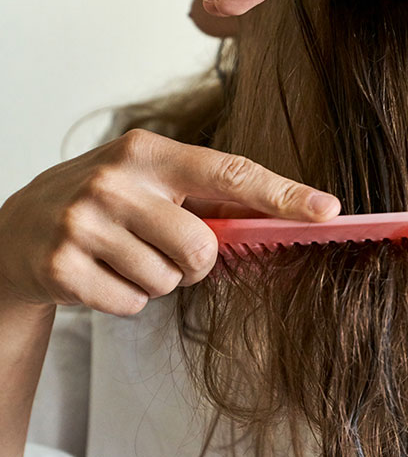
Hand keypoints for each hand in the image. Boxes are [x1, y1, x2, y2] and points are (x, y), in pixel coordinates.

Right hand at [0, 129, 340, 315]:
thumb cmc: (108, 202)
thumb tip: (284, 216)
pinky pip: (133, 303)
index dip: (283, 194)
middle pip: (202, 248)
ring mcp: (83, 223)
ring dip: (158, 279)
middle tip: (163, 247)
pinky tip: (102, 273)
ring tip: (124, 255)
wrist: (21, 227)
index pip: (229, 173)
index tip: (327, 210)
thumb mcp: (154, 184)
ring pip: (169, 281)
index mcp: (148, 153)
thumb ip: (211, 200)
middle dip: (194, 261)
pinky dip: (127, 298)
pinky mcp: (62, 267)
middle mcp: (114, 180)